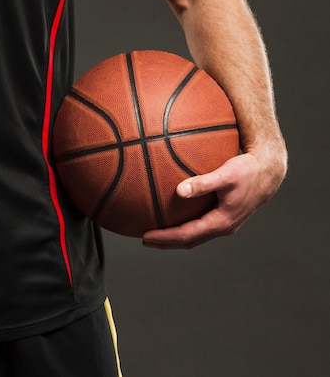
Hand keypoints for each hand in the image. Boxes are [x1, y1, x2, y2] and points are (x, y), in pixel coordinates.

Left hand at [142, 147, 286, 248]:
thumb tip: (179, 190)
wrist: (269, 171)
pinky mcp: (225, 215)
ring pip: (195, 235)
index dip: (165, 238)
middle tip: (144, 239)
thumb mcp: (225, 175)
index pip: (187, 235)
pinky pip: (201, 224)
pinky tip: (175, 212)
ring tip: (156, 231)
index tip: (145, 236)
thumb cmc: (247, 170)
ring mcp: (224, 223)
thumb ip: (203, 183)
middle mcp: (222, 227)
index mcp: (221, 222)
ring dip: (175, 236)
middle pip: (189, 241)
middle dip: (166, 242)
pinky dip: (185, 224)